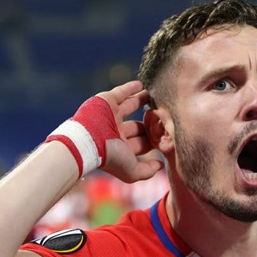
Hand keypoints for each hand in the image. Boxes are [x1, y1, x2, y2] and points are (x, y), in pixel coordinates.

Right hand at [46, 80, 162, 182]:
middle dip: (150, 121)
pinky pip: (121, 92)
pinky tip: (141, 85)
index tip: (169, 135)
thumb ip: (148, 171)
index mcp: (121, 147)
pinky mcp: (107, 101)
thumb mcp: (132, 171)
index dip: (154, 139)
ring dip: (141, 101)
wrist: (87, 142)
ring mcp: (111, 115)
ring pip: (130, 106)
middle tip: (164, 115)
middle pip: (137, 125)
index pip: (141, 142)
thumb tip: (161, 165)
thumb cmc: (110, 157)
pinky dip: (130, 88)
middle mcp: (116, 131)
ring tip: (154, 96)